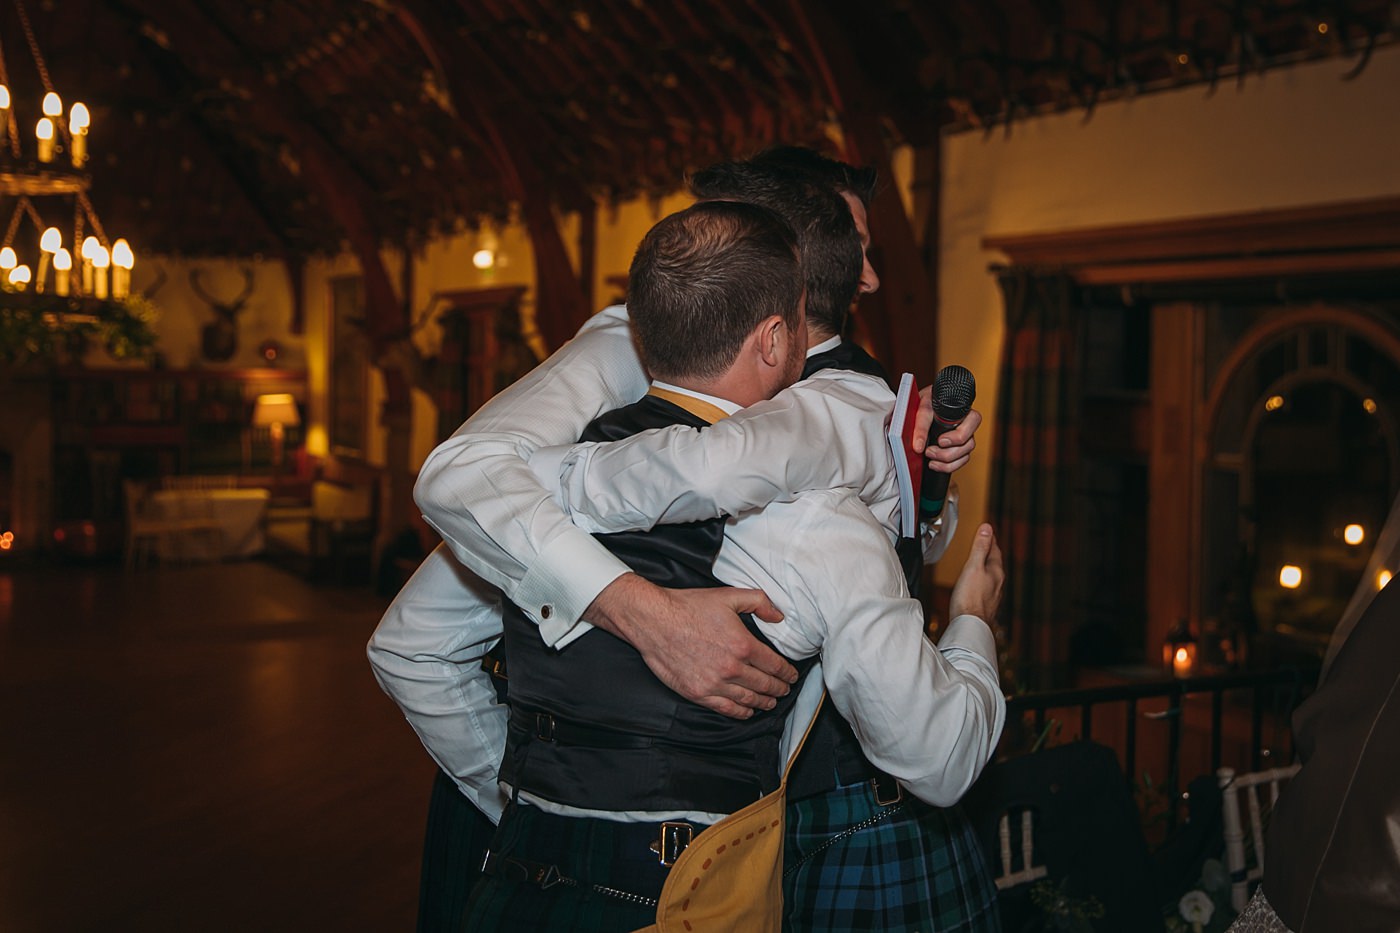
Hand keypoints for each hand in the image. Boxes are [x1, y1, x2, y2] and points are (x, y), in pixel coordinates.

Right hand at [583, 573, 797, 719]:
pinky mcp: (698, 693)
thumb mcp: (728, 596)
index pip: (775, 665)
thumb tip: (779, 617)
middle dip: (779, 689)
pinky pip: (726, 709)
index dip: (787, 673)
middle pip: (765, 685)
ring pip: (748, 700)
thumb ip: (759, 602)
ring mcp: (714, 684)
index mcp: (743, 645)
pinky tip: (748, 711)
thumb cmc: (689, 607)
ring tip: (771, 702)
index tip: (792, 676)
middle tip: (785, 690)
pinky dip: (741, 712)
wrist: (653, 621)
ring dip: (764, 702)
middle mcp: (732, 668)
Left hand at [913, 389, 981, 474]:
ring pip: (965, 455)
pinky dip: (947, 467)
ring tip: (930, 459)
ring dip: (947, 462)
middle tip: (929, 451)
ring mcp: (964, 439)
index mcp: (964, 411)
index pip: (974, 421)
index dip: (957, 435)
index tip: (940, 441)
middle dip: (948, 452)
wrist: (925, 406)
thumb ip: (921, 425)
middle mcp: (967, 426)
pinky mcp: (958, 449)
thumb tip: (918, 446)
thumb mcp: (923, 408)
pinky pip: (960, 462)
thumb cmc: (928, 404)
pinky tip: (935, 464)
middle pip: (969, 444)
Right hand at [948, 524, 1003, 621]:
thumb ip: (980, 547)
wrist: (970, 625)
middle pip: (994, 561)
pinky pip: (985, 586)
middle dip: (990, 551)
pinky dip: (981, 579)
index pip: (994, 549)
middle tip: (986, 542)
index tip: (988, 530)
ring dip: (986, 565)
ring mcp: (992, 594)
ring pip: (991, 574)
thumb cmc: (970, 598)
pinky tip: (976, 583)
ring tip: (981, 560)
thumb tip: (987, 529)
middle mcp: (997, 582)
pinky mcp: (985, 604)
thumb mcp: (974, 566)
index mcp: (996, 571)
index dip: (990, 538)